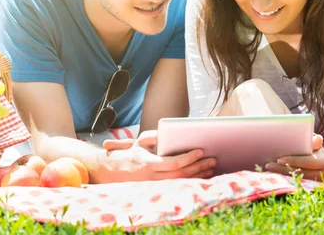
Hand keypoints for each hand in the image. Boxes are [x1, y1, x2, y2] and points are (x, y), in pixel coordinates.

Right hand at [92, 131, 215, 182]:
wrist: (110, 172)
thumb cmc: (126, 154)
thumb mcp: (138, 142)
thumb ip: (153, 137)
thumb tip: (168, 134)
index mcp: (148, 164)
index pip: (173, 163)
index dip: (188, 158)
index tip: (200, 151)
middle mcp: (151, 177)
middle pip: (180, 174)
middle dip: (198, 167)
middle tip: (213, 160)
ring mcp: (154, 185)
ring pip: (180, 182)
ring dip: (197, 175)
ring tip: (211, 168)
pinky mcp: (156, 188)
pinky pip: (177, 185)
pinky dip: (190, 180)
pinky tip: (201, 175)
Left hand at [264, 134, 323, 181]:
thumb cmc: (315, 150)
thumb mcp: (315, 144)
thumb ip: (313, 142)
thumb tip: (317, 139)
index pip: (307, 161)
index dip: (293, 161)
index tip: (278, 160)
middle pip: (300, 173)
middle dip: (282, 169)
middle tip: (268, 165)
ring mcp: (320, 185)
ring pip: (297, 180)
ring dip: (281, 175)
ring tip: (268, 170)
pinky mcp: (313, 190)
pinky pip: (296, 185)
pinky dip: (284, 180)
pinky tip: (274, 176)